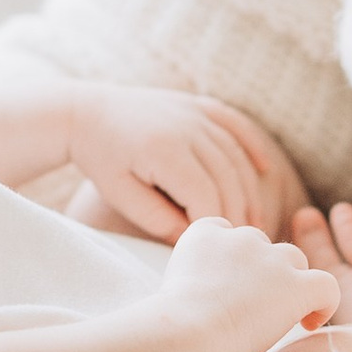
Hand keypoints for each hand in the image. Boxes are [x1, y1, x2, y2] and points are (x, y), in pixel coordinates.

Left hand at [61, 83, 306, 241]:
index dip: (214, 225)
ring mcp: (194, 112)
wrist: (87, 112)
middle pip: (227, 177)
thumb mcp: (120, 195)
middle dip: (237, 213)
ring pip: (235, 155)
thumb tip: (193, 239)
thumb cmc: (100, 159)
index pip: (205, 196)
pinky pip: (234, 123)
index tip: (214, 247)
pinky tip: (265, 169)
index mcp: (165, 150)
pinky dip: (252, 145)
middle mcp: (186, 126)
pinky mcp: (196, 104)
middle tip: (243, 243)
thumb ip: (157, 220)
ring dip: (248, 189)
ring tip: (253, 221)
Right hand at [157, 214, 338, 351]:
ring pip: (294, 261)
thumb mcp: (173, 283)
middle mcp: (241, 237)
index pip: (226, 232)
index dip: (232, 258)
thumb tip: (206, 294)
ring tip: (279, 314)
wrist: (190, 328)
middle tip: (250, 307)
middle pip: (262, 246)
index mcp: (205, 232)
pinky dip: (324, 302)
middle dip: (260, 271)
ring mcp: (271, 259)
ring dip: (289, 283)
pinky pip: (325, 285)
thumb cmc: (174, 320)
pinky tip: (309, 321)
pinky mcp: (296, 286)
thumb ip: (193, 275)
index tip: (228, 285)